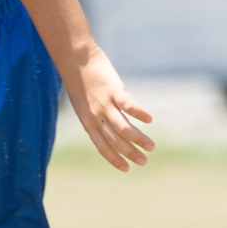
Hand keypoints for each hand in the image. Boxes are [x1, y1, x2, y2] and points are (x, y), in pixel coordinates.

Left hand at [66, 47, 154, 171]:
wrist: (74, 58)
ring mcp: (104, 104)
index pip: (102, 147)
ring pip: (123, 128)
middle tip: (144, 162)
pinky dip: (140, 114)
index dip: (115, 159)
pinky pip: (128, 106)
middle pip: (115, 141)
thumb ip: (100, 115)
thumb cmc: (80, 80)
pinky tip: (150, 120)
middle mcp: (95, 116)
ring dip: (138, 139)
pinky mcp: (113, 90)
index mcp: (88, 122)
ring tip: (151, 146)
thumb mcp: (86, 103)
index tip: (127, 169)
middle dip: (130, 154)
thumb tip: (118, 125)